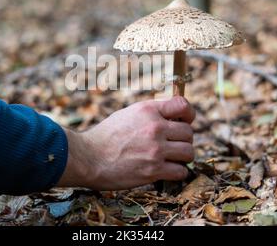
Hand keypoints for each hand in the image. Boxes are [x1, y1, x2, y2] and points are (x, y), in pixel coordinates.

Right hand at [57, 96, 194, 189]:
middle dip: (183, 140)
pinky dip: (177, 172)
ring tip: (171, 158)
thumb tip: (172, 117)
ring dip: (182, 157)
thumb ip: (151, 114)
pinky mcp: (153, 170)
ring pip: (189, 152)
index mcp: (148, 110)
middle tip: (172, 145)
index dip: (188, 114)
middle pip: (189, 132)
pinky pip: (181, 171)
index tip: (185, 121)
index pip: (183, 106)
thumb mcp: (128, 114)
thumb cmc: (105, 136)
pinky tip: (167, 171)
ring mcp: (155, 150)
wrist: (87, 158)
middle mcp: (155, 127)